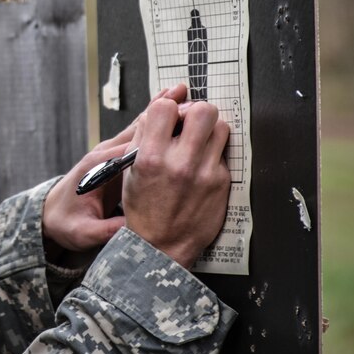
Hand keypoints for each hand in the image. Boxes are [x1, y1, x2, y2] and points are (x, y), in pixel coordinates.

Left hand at [41, 86, 187, 263]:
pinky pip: (138, 137)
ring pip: (138, 129)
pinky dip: (154, 123)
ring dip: (158, 111)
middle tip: (184, 94)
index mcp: (97, 170)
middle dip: (159, 113)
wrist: (50, 217)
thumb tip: (132, 230)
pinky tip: (171, 111)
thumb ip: (105, 230)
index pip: (129, 150)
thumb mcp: (83, 232)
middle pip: (135, 130)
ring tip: (181, 92)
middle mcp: (103, 156)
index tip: (178, 127)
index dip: (154, 138)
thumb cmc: (65, 223)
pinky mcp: (115, 158)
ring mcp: (109, 154)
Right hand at [122, 91, 230, 267]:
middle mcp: (180, 163)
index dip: (169, 109)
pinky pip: (224, 152)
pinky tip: (202, 165)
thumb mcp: (130, 171)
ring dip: (209, 130)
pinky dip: (213, 154)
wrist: (162, 246)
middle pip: (202, 110)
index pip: (165, 108)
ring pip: (221, 127)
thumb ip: (143, 138)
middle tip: (190, 124)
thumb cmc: (143, 208)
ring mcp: (205, 173)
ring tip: (198, 143)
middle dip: (195, 112)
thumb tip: (160, 111)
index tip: (170, 118)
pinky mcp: (221, 183)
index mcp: (151, 157)